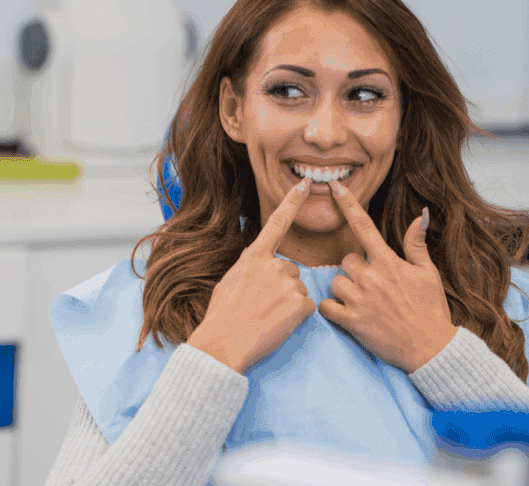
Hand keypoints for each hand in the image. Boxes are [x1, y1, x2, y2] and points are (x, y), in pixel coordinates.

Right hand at [187, 176, 316, 373]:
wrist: (222, 343)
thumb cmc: (222, 316)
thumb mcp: (229, 280)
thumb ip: (250, 267)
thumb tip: (259, 263)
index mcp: (254, 256)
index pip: (277, 222)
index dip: (292, 202)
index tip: (305, 184)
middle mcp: (273, 264)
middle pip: (291, 271)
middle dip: (282, 287)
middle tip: (261, 305)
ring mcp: (288, 283)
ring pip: (298, 290)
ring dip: (288, 303)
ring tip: (266, 316)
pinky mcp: (300, 304)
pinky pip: (306, 307)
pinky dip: (296, 317)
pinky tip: (277, 324)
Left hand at [318, 181, 456, 372]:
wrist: (430, 348)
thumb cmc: (431, 309)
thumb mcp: (428, 274)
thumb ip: (416, 244)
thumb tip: (419, 215)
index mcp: (389, 262)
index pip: (364, 226)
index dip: (348, 204)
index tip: (335, 187)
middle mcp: (371, 277)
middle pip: (346, 260)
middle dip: (354, 270)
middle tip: (372, 287)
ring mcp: (360, 299)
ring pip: (335, 282)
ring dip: (344, 291)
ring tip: (364, 303)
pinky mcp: (351, 321)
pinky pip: (326, 306)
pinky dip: (332, 309)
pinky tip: (347, 314)